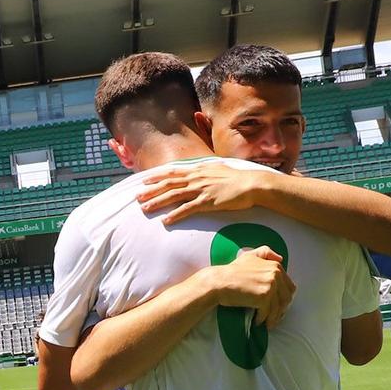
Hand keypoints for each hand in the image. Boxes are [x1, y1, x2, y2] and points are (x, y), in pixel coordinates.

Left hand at [136, 160, 269, 224]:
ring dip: (158, 202)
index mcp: (199, 170)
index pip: (173, 172)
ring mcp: (202, 189)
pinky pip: (188, 209)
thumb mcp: (220, 169)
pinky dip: (175, 214)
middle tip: (137, 197)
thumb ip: (207, 170)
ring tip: (145, 209)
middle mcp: (197, 178)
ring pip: (174, 196)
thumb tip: (201, 169)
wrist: (253, 184)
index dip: (157, 176)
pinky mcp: (208, 202)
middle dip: (151, 191)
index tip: (144, 180)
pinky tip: (166, 220)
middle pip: (169, 184)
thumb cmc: (239, 178)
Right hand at [210, 246, 294, 327]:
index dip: (284, 299)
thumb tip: (280, 258)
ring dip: (273, 318)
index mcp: (275, 266)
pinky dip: (263, 319)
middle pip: (286, 298)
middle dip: (281, 310)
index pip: (289, 287)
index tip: (278, 306)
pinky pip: (268, 312)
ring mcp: (271, 285)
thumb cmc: (231, 271)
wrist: (219, 282)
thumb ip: (266, 253)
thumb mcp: (250, 255)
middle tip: (273, 317)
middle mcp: (276, 274)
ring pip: (278, 307)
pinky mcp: (264, 297)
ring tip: (267, 323)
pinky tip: (257, 321)